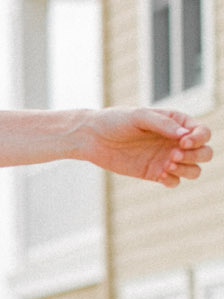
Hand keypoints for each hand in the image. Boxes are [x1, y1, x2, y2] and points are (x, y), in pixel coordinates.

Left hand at [85, 108, 212, 186]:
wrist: (92, 137)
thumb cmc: (115, 121)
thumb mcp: (139, 116)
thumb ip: (163, 124)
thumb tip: (185, 136)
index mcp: (176, 123)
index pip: (202, 133)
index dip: (199, 139)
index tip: (183, 142)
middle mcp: (175, 141)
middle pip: (205, 153)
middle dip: (196, 156)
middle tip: (173, 155)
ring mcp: (167, 158)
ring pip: (193, 170)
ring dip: (187, 170)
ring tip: (167, 165)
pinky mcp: (155, 173)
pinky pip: (175, 182)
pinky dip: (173, 180)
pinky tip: (160, 174)